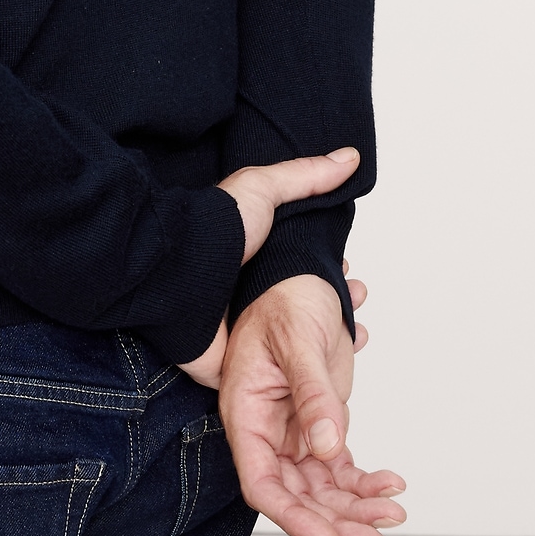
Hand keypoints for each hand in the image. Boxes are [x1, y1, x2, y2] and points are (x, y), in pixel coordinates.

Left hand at [177, 146, 360, 385]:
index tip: (354, 277)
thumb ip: (304, 177)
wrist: (177, 272)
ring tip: (354, 338)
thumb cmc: (214, 228)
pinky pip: (273, 377)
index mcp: (255, 255)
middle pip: (301, 305)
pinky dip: (299, 376)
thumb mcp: (261, 189)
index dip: (330, 272)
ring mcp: (242, 328)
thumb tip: (350, 158)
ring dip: (324, 343)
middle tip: (357, 307)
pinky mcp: (236, 362)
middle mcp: (248, 291)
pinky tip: (328, 373)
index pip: (302, 267)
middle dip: (332, 308)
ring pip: (294, 343)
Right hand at [219, 272, 406, 535]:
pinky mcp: (318, 426)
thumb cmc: (284, 297)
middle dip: (336, 524)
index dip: (293, 515)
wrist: (299, 274)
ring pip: (322, 489)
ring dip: (356, 509)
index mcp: (246, 412)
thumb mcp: (297, 340)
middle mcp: (267, 431)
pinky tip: (391, 484)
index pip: (262, 481)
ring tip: (394, 514)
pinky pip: (339, 468)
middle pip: (296, 496)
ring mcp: (293, 431)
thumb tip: (327, 448)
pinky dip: (365, 482)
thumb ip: (312, 394)